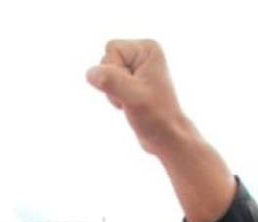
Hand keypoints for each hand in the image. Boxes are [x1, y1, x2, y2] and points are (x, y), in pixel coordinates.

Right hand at [87, 40, 188, 155]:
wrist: (166, 138)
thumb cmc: (156, 118)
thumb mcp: (133, 98)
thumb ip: (112, 81)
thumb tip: (90, 73)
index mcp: (147, 48)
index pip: (111, 48)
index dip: (114, 71)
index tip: (133, 88)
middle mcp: (142, 53)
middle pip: (106, 59)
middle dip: (112, 83)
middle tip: (132, 97)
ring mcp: (136, 67)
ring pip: (104, 73)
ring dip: (112, 93)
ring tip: (131, 103)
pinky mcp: (130, 81)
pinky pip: (107, 83)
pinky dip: (113, 97)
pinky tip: (128, 105)